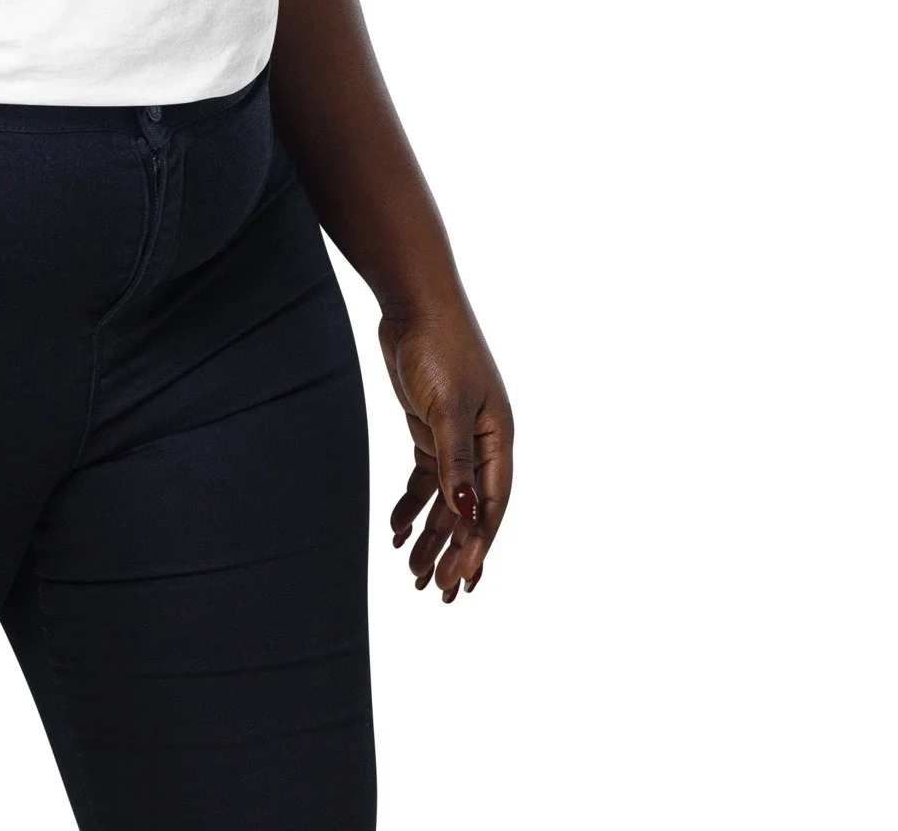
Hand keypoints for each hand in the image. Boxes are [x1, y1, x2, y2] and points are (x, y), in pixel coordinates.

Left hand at [378, 308, 512, 601]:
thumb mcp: (448, 408)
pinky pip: (425, 478)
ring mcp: (456, 436)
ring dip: (431, 535)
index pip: (491, 506)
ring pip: (445, 499)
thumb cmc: (440, 348)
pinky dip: (412, 505)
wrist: (414, 303)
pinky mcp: (429, 427)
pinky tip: (397, 530)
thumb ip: (455, 461)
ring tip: (414, 574)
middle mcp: (482, 443)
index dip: (477, 545)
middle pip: (471, 510)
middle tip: (440, 594)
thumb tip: (467, 514)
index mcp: (500, 441)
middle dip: (456, 552)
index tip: (461, 581)